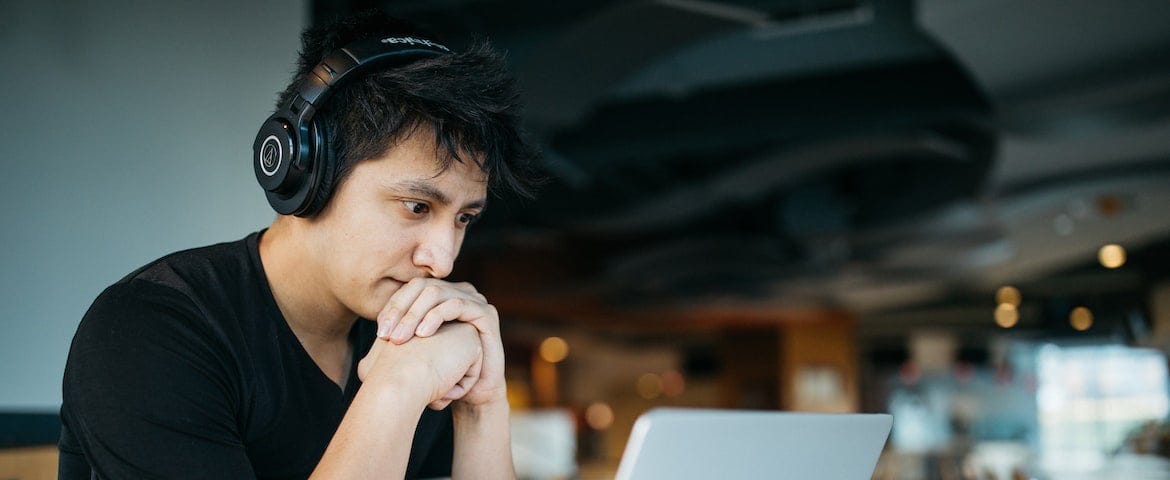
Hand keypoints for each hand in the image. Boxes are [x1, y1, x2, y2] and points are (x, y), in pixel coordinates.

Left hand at [376, 279, 506, 406]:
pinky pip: (457, 305)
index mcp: (441, 296)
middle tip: (387, 336)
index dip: (392, 307)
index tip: (379, 333)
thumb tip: (373, 336)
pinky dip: (436, 317)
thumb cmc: (443, 373)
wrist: (473, 394)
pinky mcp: (486, 312)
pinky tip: (423, 335)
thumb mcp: (416, 352)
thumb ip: (400, 337)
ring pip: (436, 293)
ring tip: (401, 338)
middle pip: (422, 287)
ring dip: (414, 315)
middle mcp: (457, 292)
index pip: (410, 289)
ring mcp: (474, 300)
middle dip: (401, 311)